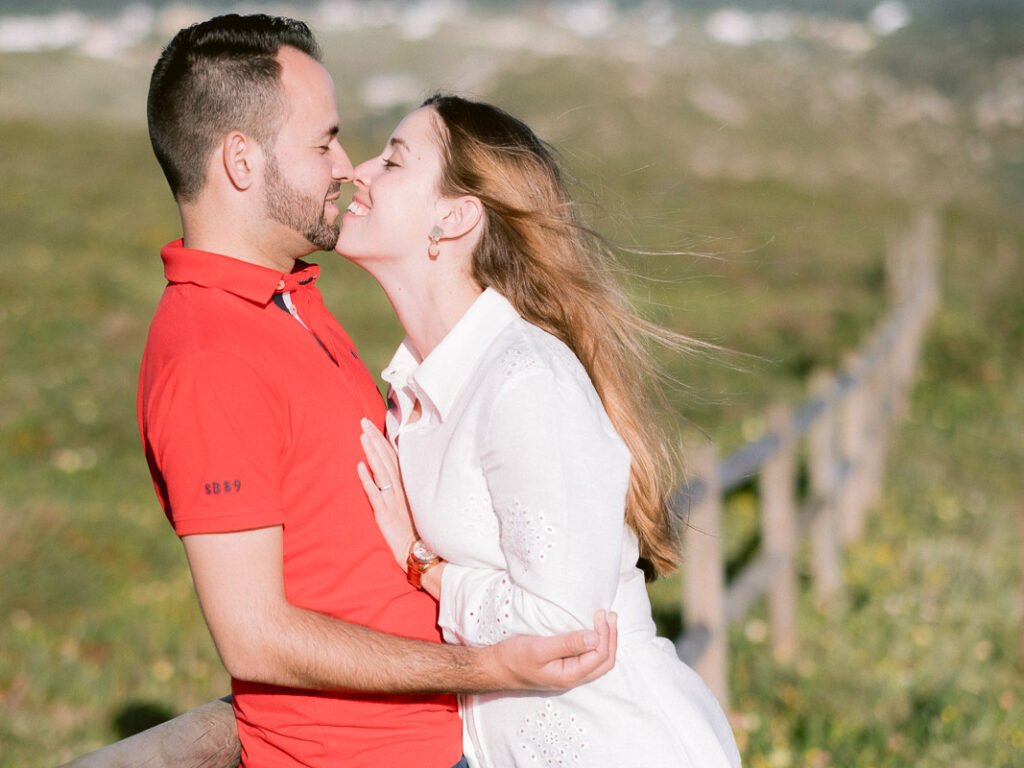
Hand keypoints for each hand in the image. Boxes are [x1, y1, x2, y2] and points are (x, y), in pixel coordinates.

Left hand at [357, 418, 415, 566]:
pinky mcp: (385, 514)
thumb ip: (403, 488)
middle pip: (386, 459)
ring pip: (381, 471)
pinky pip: (375, 494)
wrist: (420, 554)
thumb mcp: (411, 506)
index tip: (372, 425)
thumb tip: (392, 473)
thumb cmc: (416, 531)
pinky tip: (360, 467)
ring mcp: (393, 501)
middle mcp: (401, 490)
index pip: (393, 458)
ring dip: (372, 453)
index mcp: (406, 486)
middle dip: (375, 439)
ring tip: (362, 436)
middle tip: (363, 421)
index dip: (382, 441)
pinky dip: (368, 480)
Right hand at [486, 610, 617, 690]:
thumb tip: (595, 637)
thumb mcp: (539, 649)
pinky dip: (596, 643)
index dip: (605, 634)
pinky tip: (592, 631)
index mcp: (570, 675)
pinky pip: (588, 657)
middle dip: (611, 638)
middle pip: (604, 661)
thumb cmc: (514, 658)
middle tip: (610, 615)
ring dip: (606, 640)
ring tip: (607, 621)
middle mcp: (573, 677)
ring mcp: (568, 673)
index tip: (601, 613)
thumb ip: (567, 644)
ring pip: (598, 661)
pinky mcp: (563, 666)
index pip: (599, 656)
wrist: (495, 667)